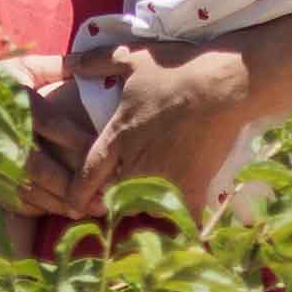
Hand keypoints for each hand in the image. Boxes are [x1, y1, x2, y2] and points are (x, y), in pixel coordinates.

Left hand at [26, 46, 255, 223]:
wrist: (222, 84)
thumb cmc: (176, 70)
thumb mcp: (132, 58)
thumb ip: (97, 62)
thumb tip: (69, 61)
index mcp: (118, 137)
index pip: (87, 175)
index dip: (76, 194)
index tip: (72, 206)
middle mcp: (136, 163)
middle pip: (114, 195)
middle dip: (113, 200)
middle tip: (115, 202)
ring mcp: (163, 177)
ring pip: (143, 207)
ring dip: (144, 208)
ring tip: (150, 207)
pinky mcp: (191, 186)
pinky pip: (180, 217)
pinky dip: (180, 226)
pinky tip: (182, 233)